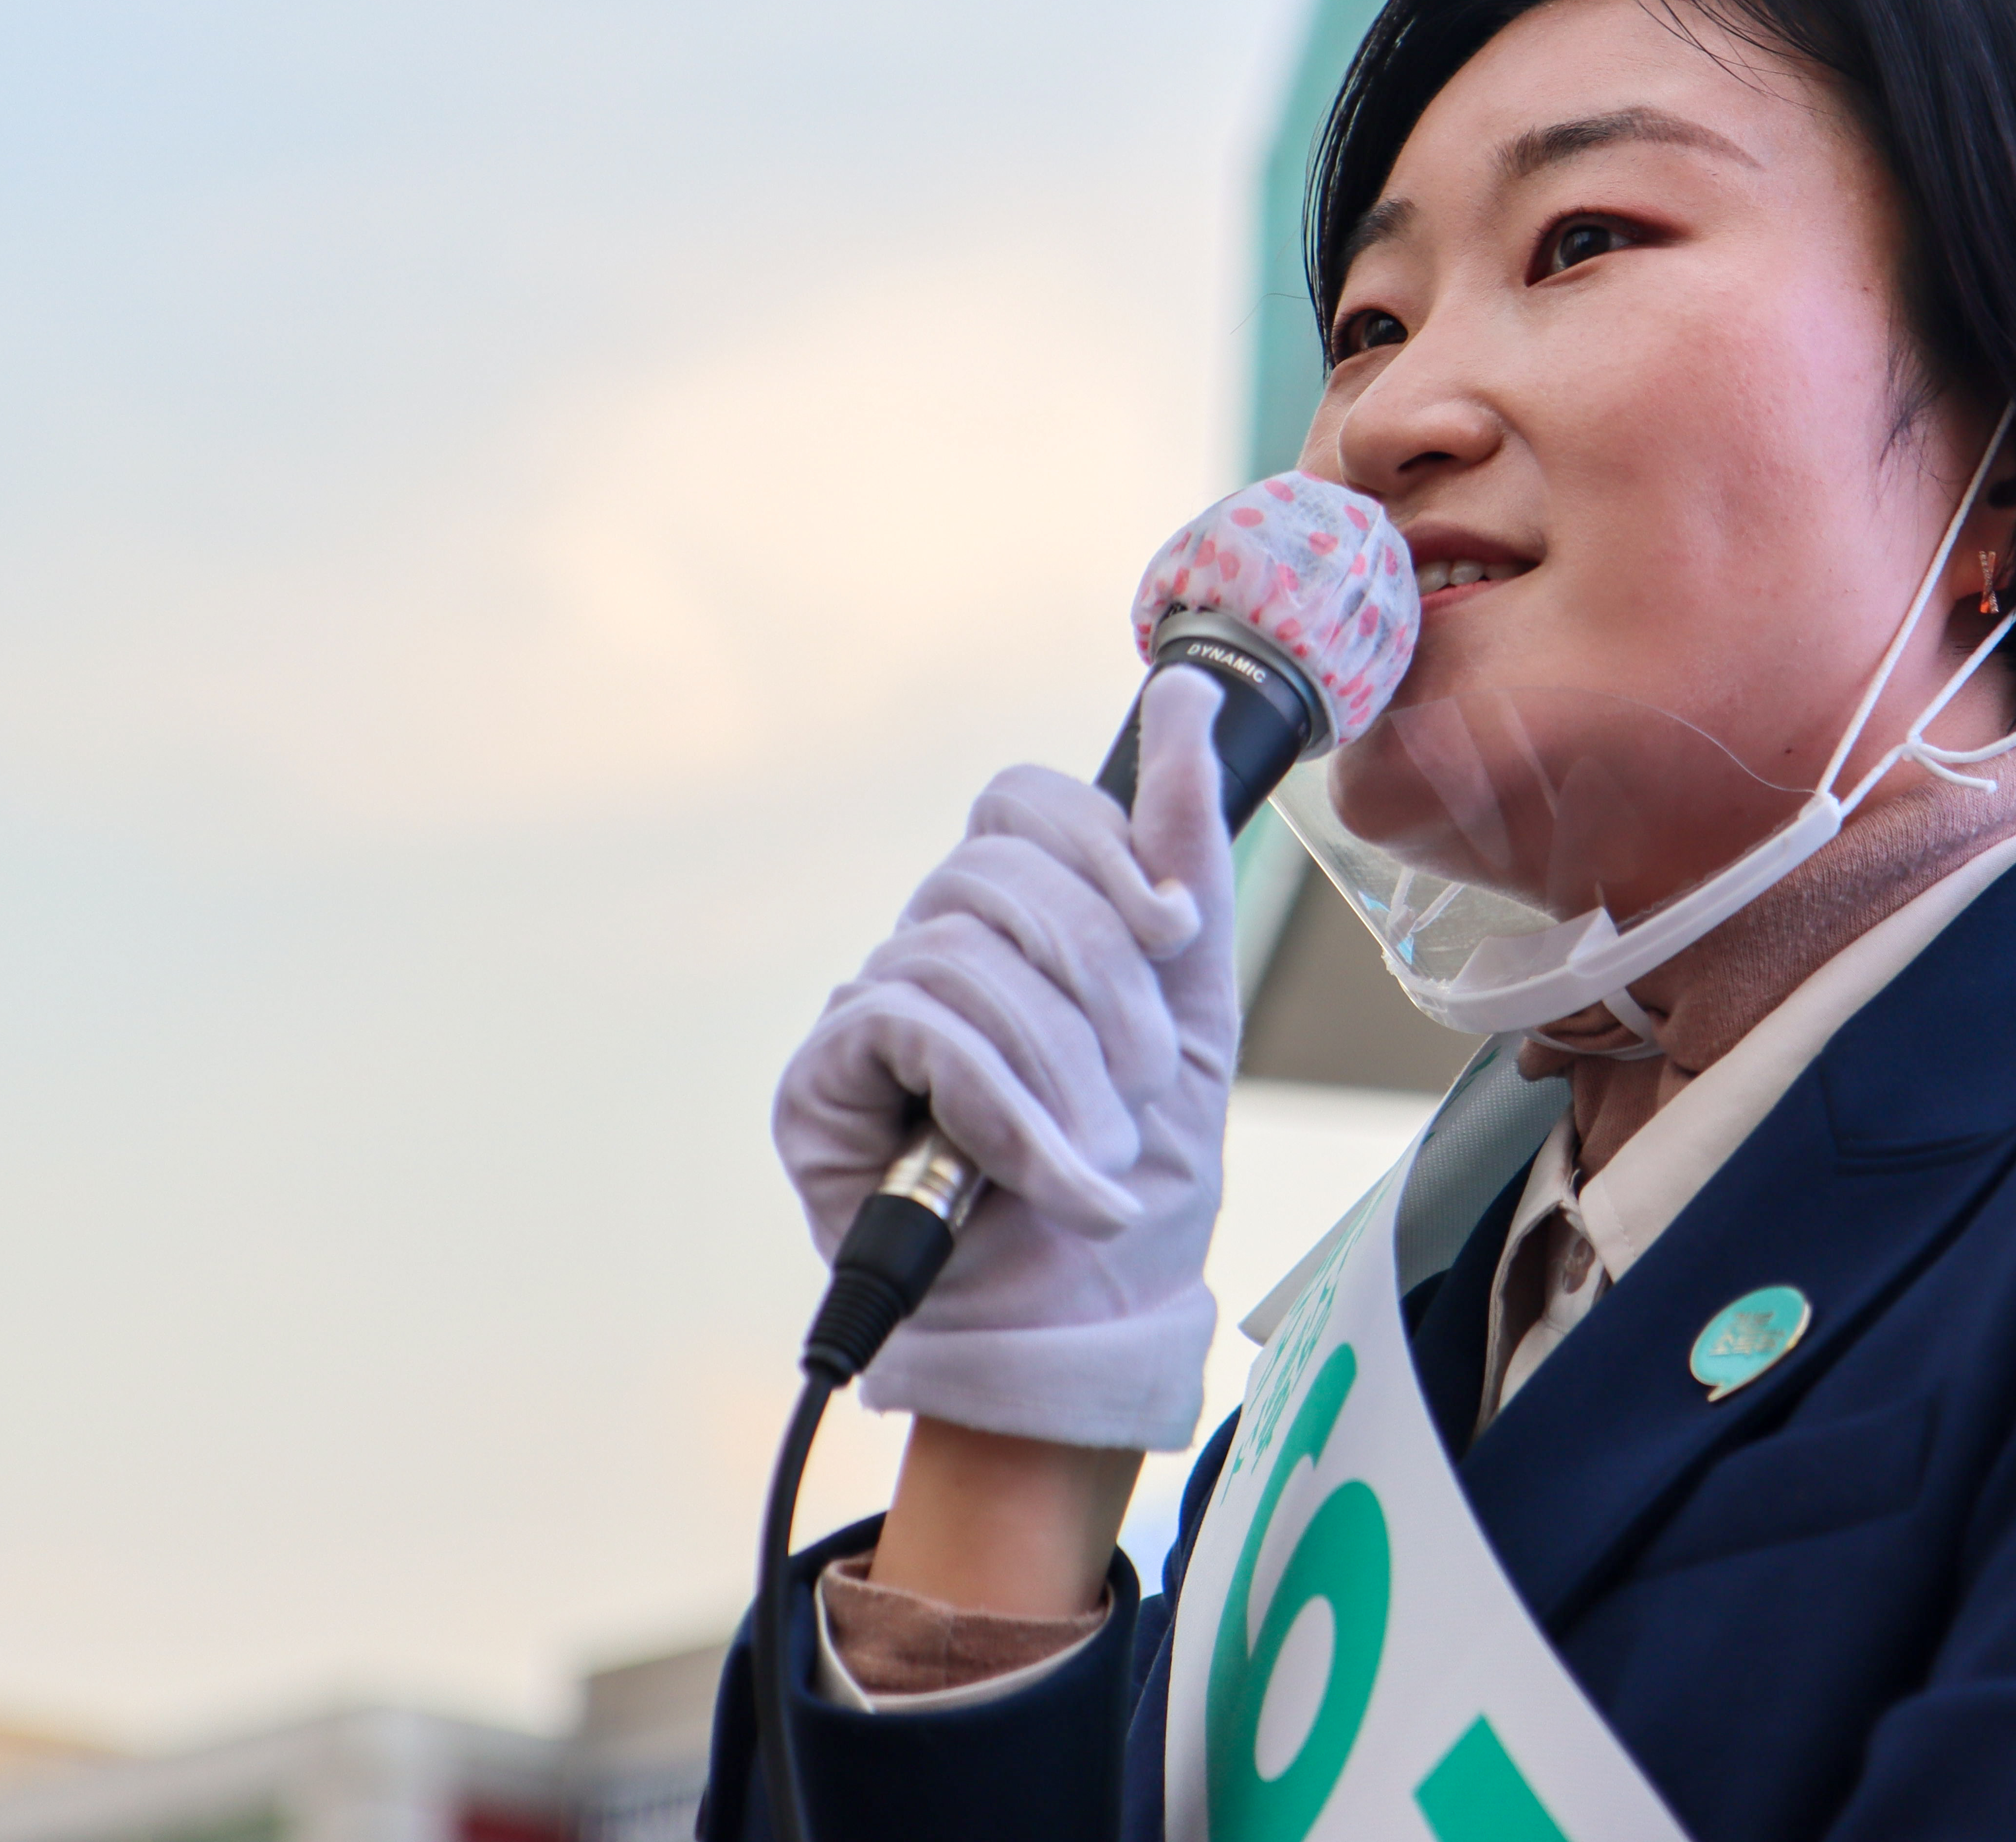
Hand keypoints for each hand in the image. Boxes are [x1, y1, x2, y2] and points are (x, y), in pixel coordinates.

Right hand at [772, 664, 1237, 1451]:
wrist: (1090, 1321)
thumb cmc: (1135, 1170)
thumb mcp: (1193, 999)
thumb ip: (1183, 847)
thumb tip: (1185, 694)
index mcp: (1012, 917)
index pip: (1024, 799)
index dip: (1107, 854)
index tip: (1174, 939)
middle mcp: (925, 947)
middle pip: (998, 872)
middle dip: (1103, 987)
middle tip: (1142, 1091)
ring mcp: (865, 1014)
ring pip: (965, 953)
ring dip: (1063, 1070)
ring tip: (1100, 1152)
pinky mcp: (822, 1084)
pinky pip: (919, 1029)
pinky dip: (1012, 1115)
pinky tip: (1056, 1181)